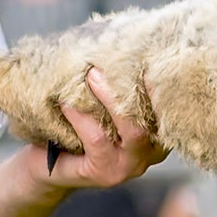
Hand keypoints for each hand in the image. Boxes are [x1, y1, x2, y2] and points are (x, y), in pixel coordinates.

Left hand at [27, 67, 168, 190]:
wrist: (48, 169)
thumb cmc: (80, 130)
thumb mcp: (105, 108)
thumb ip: (120, 88)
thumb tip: (122, 44)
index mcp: (158, 134)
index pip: (168, 107)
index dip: (161, 83)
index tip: (150, 56)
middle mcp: (151, 153)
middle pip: (156, 116)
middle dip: (136, 87)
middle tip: (113, 61)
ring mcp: (130, 166)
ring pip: (132, 130)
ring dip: (110, 99)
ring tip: (90, 75)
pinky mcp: (105, 173)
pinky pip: (98, 139)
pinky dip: (82, 117)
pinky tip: (66, 103)